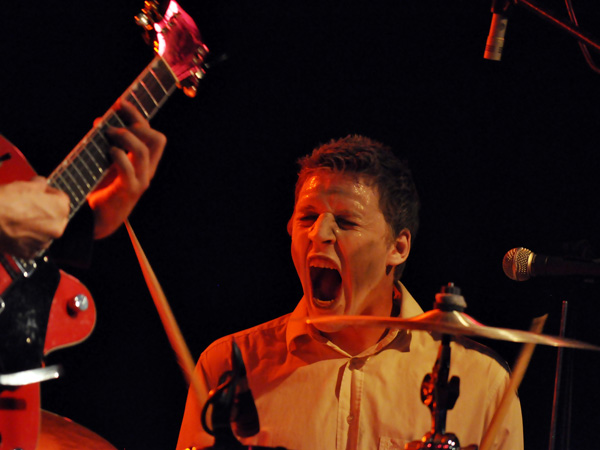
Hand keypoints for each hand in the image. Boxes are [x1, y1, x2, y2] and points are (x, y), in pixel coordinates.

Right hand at [0, 177, 69, 258]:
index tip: (40, 193)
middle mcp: (57, 227)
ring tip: (18, 219)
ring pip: (44, 232)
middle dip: (44, 212)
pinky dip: (25, 239)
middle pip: (55, 217)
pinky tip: (15, 231)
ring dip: (36, 226)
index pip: (60, 198)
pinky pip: (32, 245)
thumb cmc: (5, 201)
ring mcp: (44, 242)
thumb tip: (41, 184)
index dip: (48, 194)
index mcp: (60, 208)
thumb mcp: (25, 184)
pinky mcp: (30, 253)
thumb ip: (39, 184)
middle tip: (28, 207)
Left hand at [87, 100, 165, 238]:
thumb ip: (111, 144)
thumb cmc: (102, 188)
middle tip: (114, 121)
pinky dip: (118, 155)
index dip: (139, 116)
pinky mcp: (129, 190)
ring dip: (125, 137)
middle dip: (137, 123)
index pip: (154, 135)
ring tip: (107, 134)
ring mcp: (141, 180)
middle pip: (157, 139)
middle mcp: (148, 170)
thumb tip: (103, 122)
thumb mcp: (109, 163)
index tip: (121, 103)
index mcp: (146, 163)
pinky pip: (129, 169)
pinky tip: (109, 151)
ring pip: (144, 151)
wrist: (98, 219)